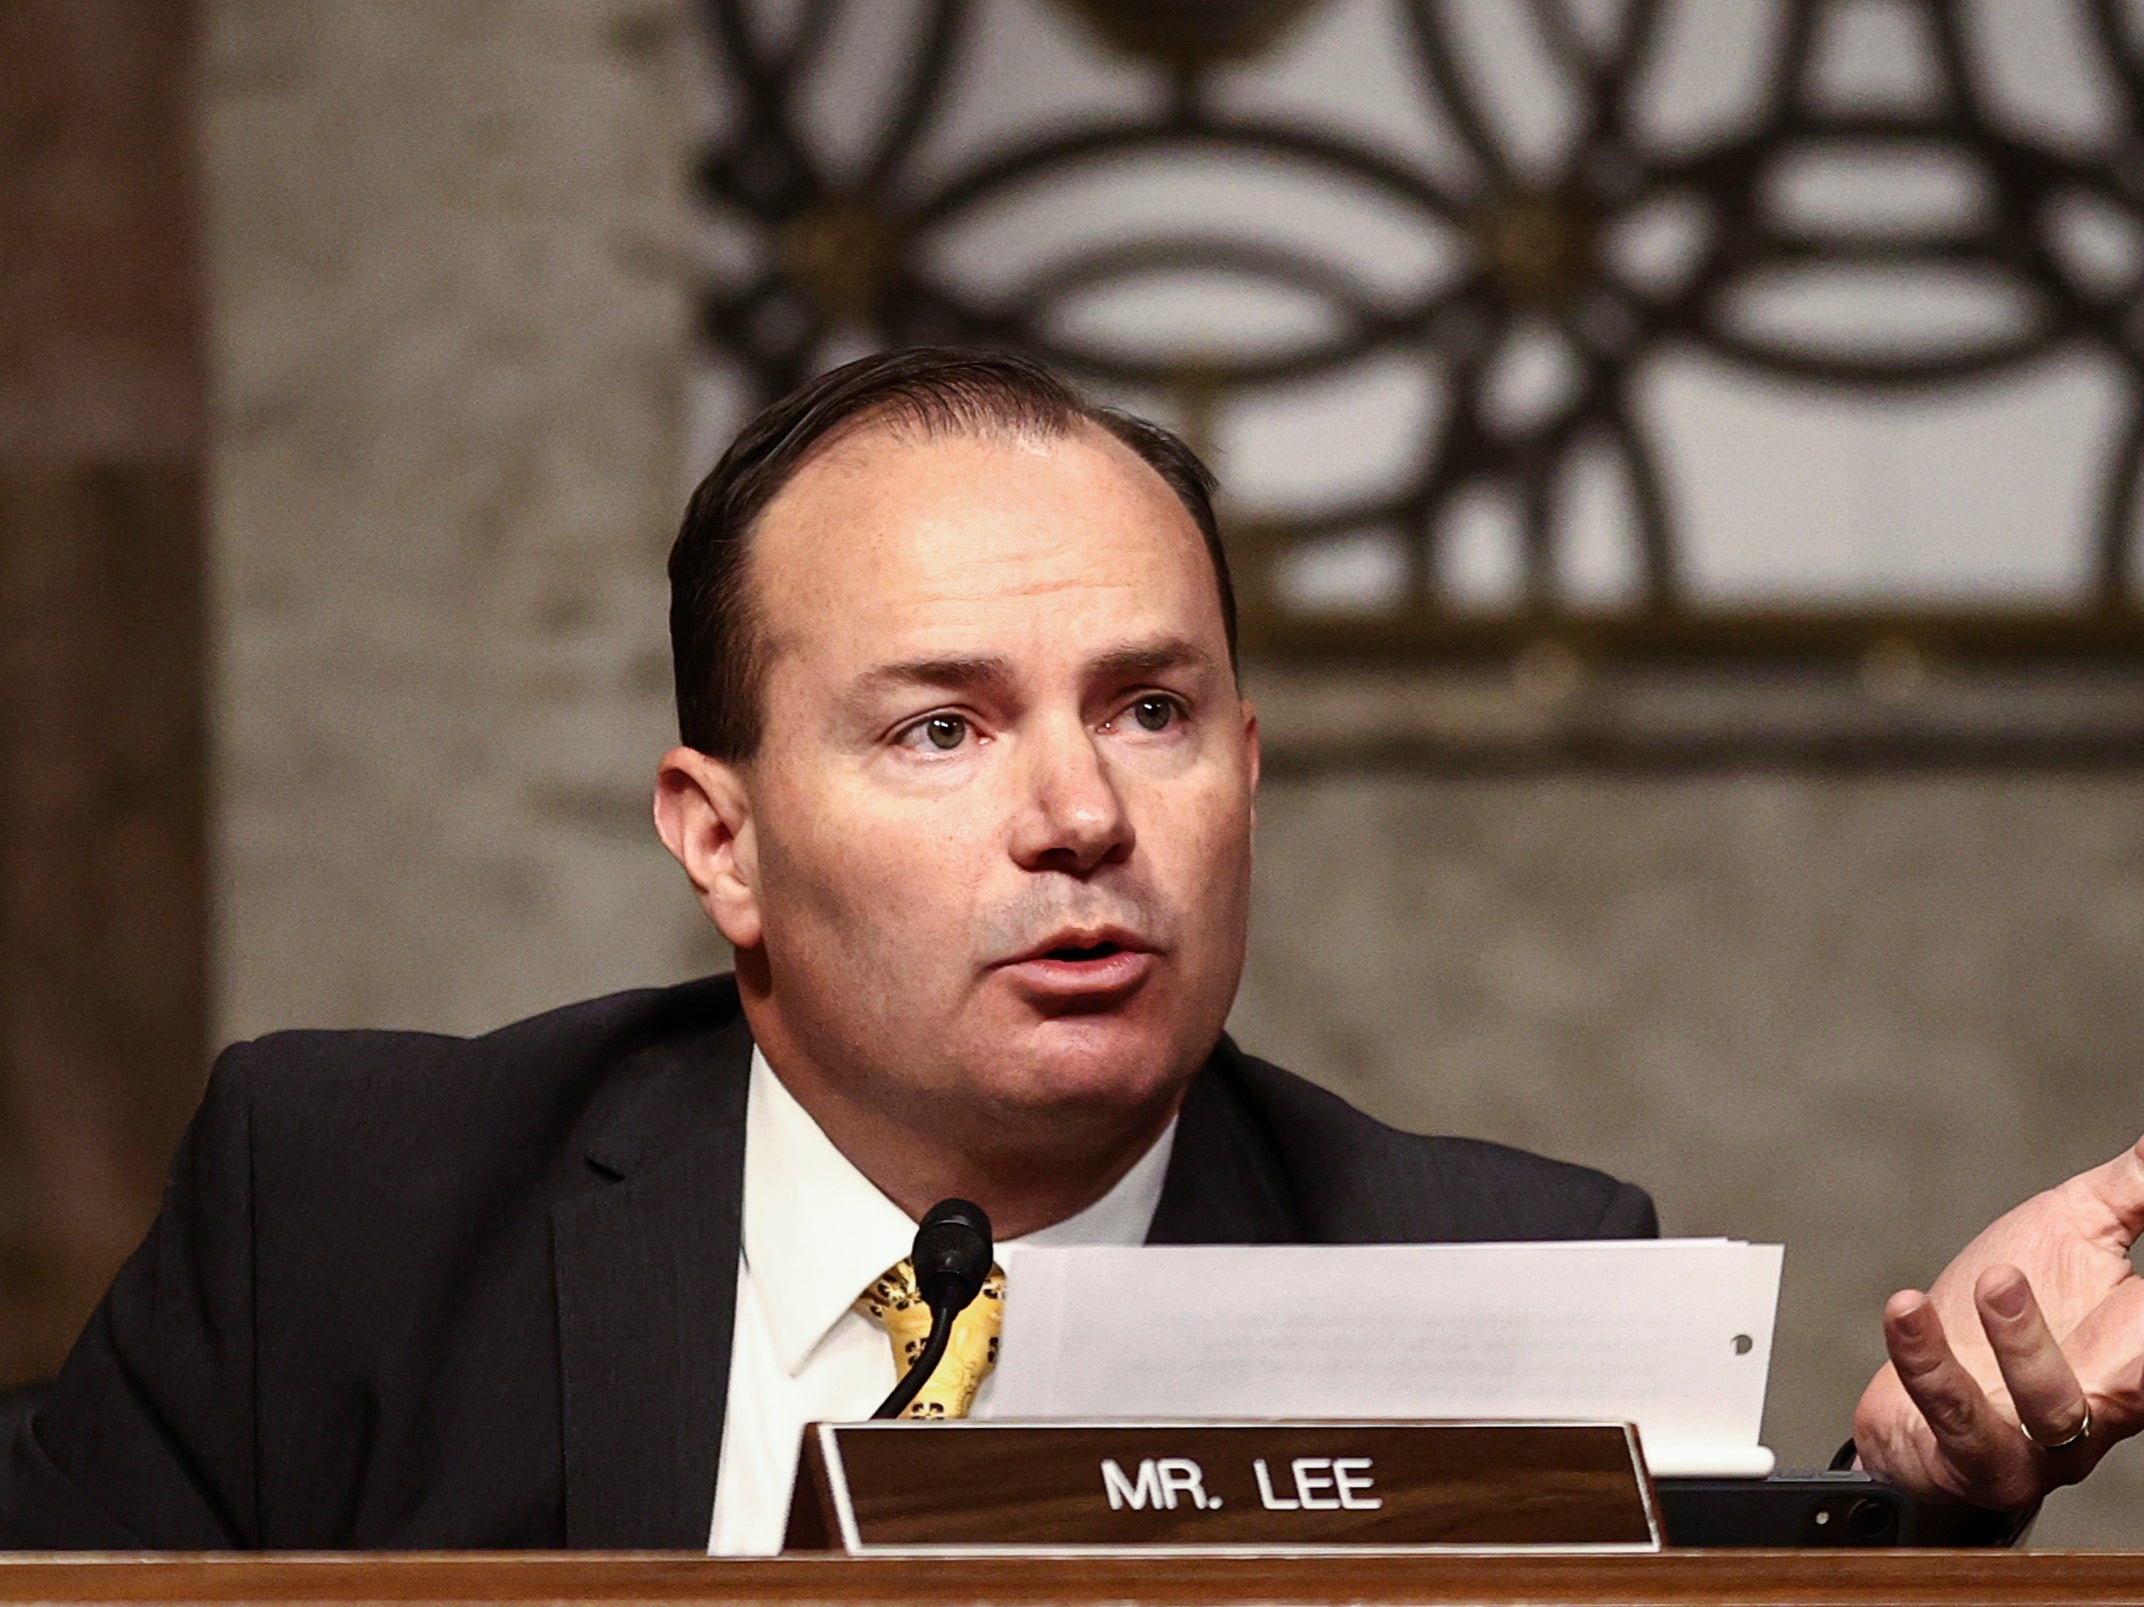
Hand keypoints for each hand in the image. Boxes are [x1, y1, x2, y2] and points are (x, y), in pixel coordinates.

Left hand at [1853, 1135, 2143, 1508]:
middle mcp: (2101, 1405)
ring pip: (2053, 1408)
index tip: (2138, 1245)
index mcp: (2138, 1349)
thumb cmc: (1995, 1317)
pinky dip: (1928, 1364)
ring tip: (1996, 1280)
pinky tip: (1905, 1309)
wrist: (1919, 1403)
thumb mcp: (2072, 1233)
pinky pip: (1959, 1423)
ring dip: (2025, 1344)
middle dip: (2139, 1347)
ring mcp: (2039, 1442)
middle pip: (2141, 1383)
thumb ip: (2131, 1191)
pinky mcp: (1972, 1461)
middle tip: (2079, 1279)